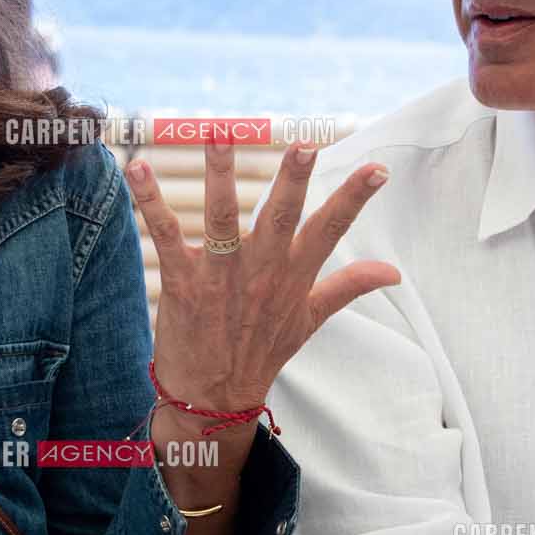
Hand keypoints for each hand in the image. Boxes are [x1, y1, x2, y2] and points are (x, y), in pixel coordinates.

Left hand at [127, 139, 399, 424]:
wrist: (214, 399)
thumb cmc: (261, 352)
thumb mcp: (310, 320)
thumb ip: (349, 286)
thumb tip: (395, 272)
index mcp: (293, 275)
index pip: (331, 229)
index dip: (355, 199)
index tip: (378, 168)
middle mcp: (262, 272)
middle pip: (280, 218)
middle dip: (292, 180)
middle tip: (303, 144)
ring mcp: (221, 278)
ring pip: (222, 219)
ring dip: (219, 176)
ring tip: (218, 135)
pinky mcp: (183, 283)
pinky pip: (166, 236)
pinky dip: (151, 202)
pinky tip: (139, 169)